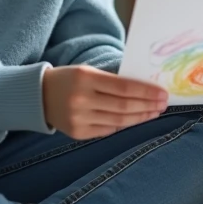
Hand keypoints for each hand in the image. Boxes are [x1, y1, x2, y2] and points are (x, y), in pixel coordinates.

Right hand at [42, 65, 167, 138]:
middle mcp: (81, 99)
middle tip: (163, 104)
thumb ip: (113, 80)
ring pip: (118, 121)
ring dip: (140, 117)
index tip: (163, 93)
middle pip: (123, 106)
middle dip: (147, 105)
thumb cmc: (69, 79)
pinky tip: (136, 119)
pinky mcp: (77, 133)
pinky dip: (124, 125)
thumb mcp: (88, 71)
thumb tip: (145, 89)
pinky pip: (107, 130)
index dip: (146, 91)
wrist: (39, 96)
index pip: (124, 87)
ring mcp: (78, 119)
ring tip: (154, 112)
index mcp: (85, 78)